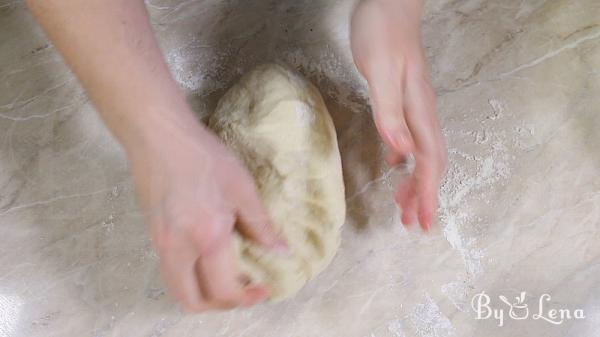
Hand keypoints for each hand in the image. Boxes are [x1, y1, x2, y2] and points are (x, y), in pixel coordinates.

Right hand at [128, 114, 287, 310]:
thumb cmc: (204, 156)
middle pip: (193, 301)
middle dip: (220, 306)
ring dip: (202, 294)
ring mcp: (159, 244)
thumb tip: (282, 251)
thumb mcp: (242, 187)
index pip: (224, 291)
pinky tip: (207, 257)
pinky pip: (170, 270)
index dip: (247, 298)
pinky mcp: (152, 234)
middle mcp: (178, 249)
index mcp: (206, 238)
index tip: (264, 289)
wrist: (158, 136)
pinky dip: (190, 277)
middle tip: (242, 291)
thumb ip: (262, 225)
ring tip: (226, 278)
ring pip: (177, 289)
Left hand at [351, 0, 446, 230]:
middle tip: (412, 224)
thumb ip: (389, 113)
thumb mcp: (380, 73)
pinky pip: (411, 141)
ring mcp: (415, 107)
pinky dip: (406, 162)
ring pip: (422, 154)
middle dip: (423, 196)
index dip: (426, 194)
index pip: (428, 161)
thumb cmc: (383, 34)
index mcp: (418, 110)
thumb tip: (401, 154)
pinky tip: (396, 167)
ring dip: (415, 182)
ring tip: (404, 206)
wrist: (389, 4)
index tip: (422, 222)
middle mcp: (422, 113)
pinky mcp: (404, 101)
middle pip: (430, 164)